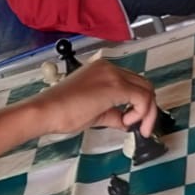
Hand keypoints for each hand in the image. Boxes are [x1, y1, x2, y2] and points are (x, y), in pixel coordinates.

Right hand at [32, 58, 157, 136]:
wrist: (47, 111)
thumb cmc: (61, 110)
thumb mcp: (95, 111)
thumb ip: (114, 113)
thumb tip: (126, 121)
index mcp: (102, 69)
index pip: (132, 83)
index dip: (139, 104)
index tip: (135, 120)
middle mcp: (109, 67)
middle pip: (143, 84)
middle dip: (148, 108)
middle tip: (142, 127)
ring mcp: (112, 74)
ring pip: (146, 89)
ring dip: (146, 111)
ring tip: (133, 126)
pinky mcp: (114, 86)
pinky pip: (142, 97)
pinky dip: (141, 112)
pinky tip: (127, 122)